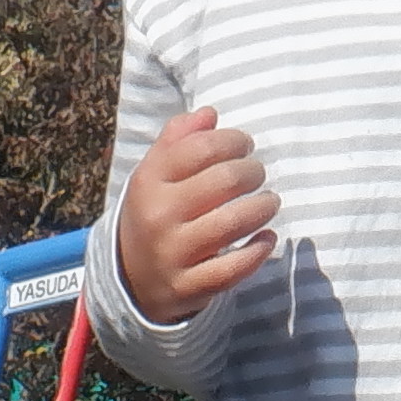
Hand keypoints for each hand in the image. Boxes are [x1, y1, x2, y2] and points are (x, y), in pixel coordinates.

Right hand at [114, 107, 276, 322]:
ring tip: (269, 202)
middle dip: (253, 172)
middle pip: (224, 181)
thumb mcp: (154, 174)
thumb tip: (209, 114)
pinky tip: (267, 238)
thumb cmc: (155, 212)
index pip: (201, 148)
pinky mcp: (189, 287)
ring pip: (232, 223)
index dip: (233, 141)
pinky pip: (233, 268)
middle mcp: (158, 216)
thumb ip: (178, 140)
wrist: (131, 278)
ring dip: (262, 208)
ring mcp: (173, 254)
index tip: (245, 145)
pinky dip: (258, 251)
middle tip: (258, 174)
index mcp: (148, 181)